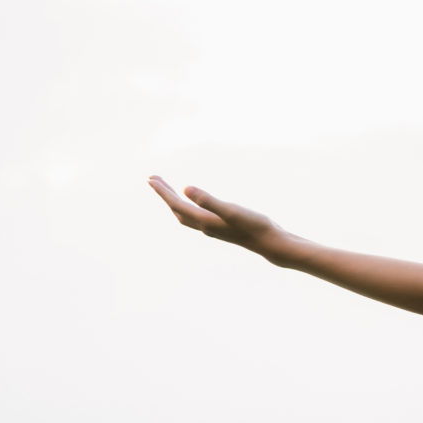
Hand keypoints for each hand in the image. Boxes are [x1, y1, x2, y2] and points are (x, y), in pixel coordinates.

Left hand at [147, 175, 285, 256]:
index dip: (163, 191)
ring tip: (168, 190)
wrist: (271, 243)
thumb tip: (185, 188)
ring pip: (186, 215)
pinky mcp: (222, 227)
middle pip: (177, 210)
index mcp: (205, 220)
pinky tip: (195, 203)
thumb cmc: (254, 225)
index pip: (177, 204)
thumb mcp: (231, 210)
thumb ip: (208, 200)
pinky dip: (188, 207)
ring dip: (175, 202)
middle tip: (154, 179)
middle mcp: (205, 226)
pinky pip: (197, 216)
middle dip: (165, 195)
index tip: (151, 179)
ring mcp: (213, 228)